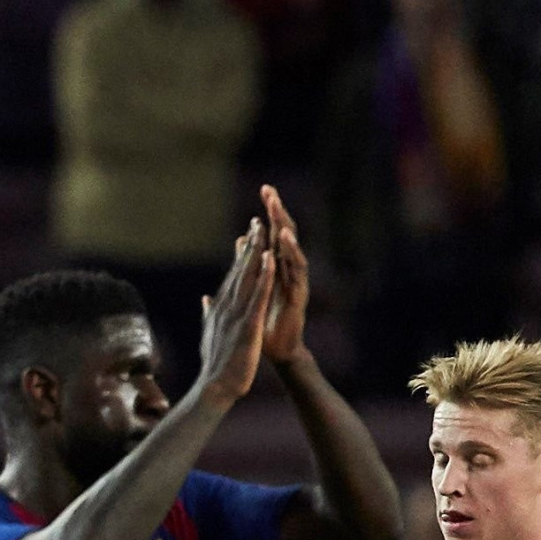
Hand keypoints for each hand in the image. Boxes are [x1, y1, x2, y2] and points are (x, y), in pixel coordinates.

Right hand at [195, 216, 273, 406]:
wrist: (214, 387)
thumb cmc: (215, 365)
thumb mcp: (210, 333)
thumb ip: (209, 314)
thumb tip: (205, 299)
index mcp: (220, 308)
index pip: (232, 276)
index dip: (240, 255)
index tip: (247, 236)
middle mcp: (226, 305)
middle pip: (239, 270)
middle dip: (249, 245)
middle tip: (257, 221)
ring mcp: (236, 313)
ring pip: (247, 276)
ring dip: (255, 252)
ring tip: (263, 230)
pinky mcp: (248, 323)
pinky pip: (258, 294)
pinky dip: (264, 275)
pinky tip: (269, 258)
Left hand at [257, 185, 310, 367]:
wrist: (277, 350)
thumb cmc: (265, 321)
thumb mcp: (253, 289)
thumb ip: (249, 266)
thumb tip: (240, 241)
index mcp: (275, 268)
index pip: (272, 233)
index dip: (269, 212)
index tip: (264, 189)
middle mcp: (287, 270)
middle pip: (283, 234)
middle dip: (277, 212)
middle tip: (269, 190)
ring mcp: (295, 280)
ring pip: (291, 249)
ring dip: (284, 228)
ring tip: (276, 210)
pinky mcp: (299, 294)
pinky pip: (296, 271)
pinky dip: (290, 254)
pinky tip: (284, 240)